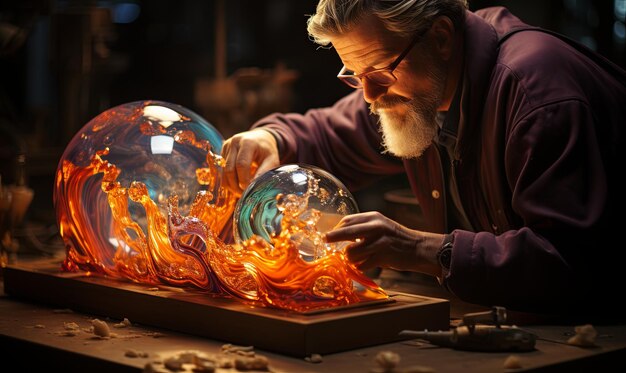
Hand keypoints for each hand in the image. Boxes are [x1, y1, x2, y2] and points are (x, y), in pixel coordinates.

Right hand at [221, 129, 279, 195]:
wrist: (260, 138)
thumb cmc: (267, 151)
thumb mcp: (272, 160)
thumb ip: (264, 172)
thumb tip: (254, 187)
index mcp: (248, 142)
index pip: (241, 164)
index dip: (244, 180)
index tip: (249, 189)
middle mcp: (234, 142)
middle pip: (229, 169)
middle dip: (235, 185)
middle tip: (244, 194)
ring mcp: (226, 146)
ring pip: (223, 171)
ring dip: (230, 184)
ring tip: (240, 192)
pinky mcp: (222, 151)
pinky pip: (221, 170)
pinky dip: (227, 180)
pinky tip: (236, 184)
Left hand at [324, 211, 443, 275]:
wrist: (418, 248)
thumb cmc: (396, 238)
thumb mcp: (381, 226)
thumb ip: (363, 229)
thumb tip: (340, 235)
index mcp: (374, 218)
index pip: (348, 220)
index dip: (337, 228)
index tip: (329, 235)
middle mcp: (376, 227)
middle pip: (347, 231)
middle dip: (333, 237)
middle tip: (325, 240)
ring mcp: (379, 242)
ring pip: (352, 252)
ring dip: (351, 259)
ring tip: (358, 259)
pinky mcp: (382, 256)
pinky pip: (362, 264)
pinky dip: (361, 267)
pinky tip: (367, 265)